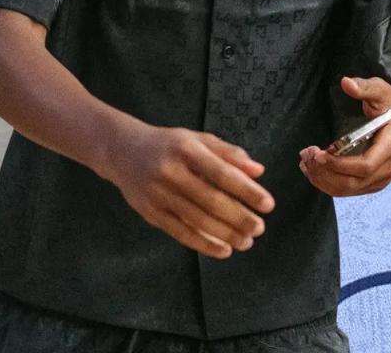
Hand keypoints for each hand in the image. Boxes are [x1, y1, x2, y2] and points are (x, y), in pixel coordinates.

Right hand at [100, 123, 272, 259]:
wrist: (121, 151)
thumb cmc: (170, 145)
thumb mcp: (198, 139)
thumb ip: (230, 153)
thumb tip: (259, 171)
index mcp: (187, 149)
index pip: (222, 173)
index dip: (247, 191)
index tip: (268, 205)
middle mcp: (171, 172)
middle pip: (210, 200)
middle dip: (238, 217)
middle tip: (259, 229)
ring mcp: (158, 194)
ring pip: (196, 219)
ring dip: (224, 234)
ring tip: (246, 242)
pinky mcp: (150, 212)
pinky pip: (179, 232)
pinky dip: (202, 243)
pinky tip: (223, 251)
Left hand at [298, 76, 390, 196]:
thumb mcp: (382, 90)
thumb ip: (364, 87)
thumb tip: (346, 82)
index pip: (365, 165)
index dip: (339, 164)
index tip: (319, 153)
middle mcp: (389, 166)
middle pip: (353, 182)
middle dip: (325, 172)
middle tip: (306, 156)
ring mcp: (382, 177)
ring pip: (349, 189)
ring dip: (323, 180)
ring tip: (306, 162)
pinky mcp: (374, 182)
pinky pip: (350, 190)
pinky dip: (329, 184)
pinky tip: (316, 170)